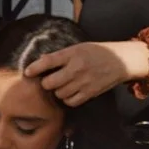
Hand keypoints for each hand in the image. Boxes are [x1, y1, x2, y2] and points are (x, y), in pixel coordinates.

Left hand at [24, 41, 145, 106]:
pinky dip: (68, 99)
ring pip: (59, 94)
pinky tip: (70, 93)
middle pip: (50, 83)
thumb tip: (42, 60)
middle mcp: (76, 68)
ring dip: (58, 91)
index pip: (48, 61)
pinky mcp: (90, 93)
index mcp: (72, 54)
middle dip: (47, 83)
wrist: (121, 60)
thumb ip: (62, 55)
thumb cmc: (98, 52)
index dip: (35, 68)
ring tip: (63, 86)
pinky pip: (71, 102)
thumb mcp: (79, 47)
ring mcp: (83, 82)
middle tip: (50, 80)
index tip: (27, 72)